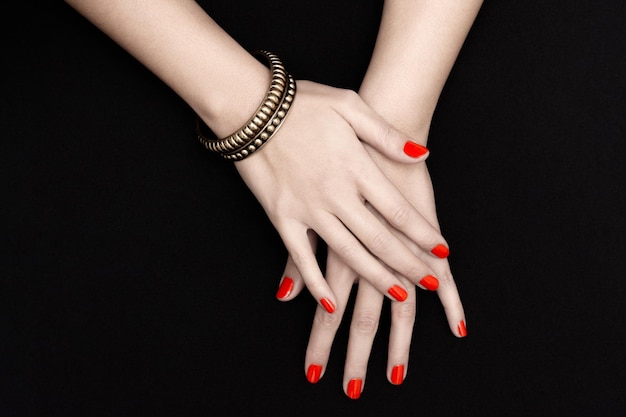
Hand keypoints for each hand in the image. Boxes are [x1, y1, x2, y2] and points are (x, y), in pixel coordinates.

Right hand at [236, 80, 449, 312]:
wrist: (251, 108)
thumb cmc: (302, 104)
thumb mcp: (350, 105)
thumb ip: (386, 134)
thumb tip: (420, 154)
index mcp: (356, 166)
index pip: (398, 210)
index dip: (423, 233)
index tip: (442, 251)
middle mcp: (336, 194)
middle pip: (380, 238)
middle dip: (409, 264)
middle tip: (431, 282)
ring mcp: (308, 209)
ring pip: (348, 253)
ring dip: (376, 277)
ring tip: (399, 296)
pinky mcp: (282, 218)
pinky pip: (302, 257)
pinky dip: (316, 283)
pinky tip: (331, 303)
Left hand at [280, 147, 465, 398]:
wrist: (378, 120)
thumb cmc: (336, 158)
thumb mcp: (308, 202)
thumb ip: (297, 256)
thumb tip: (282, 298)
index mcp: (335, 249)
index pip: (327, 309)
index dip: (322, 341)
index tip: (315, 371)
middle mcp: (366, 257)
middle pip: (359, 318)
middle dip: (353, 357)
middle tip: (350, 390)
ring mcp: (399, 250)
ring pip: (399, 309)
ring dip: (398, 347)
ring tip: (397, 379)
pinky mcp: (425, 238)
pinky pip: (444, 278)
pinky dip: (450, 303)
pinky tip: (457, 329)